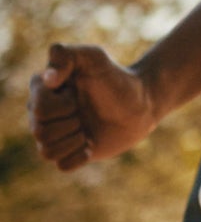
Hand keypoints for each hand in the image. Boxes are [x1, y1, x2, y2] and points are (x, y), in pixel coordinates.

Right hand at [27, 44, 158, 172]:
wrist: (141, 103)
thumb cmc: (117, 78)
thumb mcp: (94, 57)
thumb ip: (66, 54)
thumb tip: (48, 79)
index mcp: (41, 89)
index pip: (37, 109)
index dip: (62, 106)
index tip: (77, 94)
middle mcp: (42, 112)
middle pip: (40, 132)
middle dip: (70, 123)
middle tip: (84, 113)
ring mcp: (55, 133)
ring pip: (46, 152)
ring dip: (73, 141)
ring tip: (87, 128)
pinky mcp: (69, 152)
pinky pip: (62, 166)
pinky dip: (79, 156)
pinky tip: (91, 144)